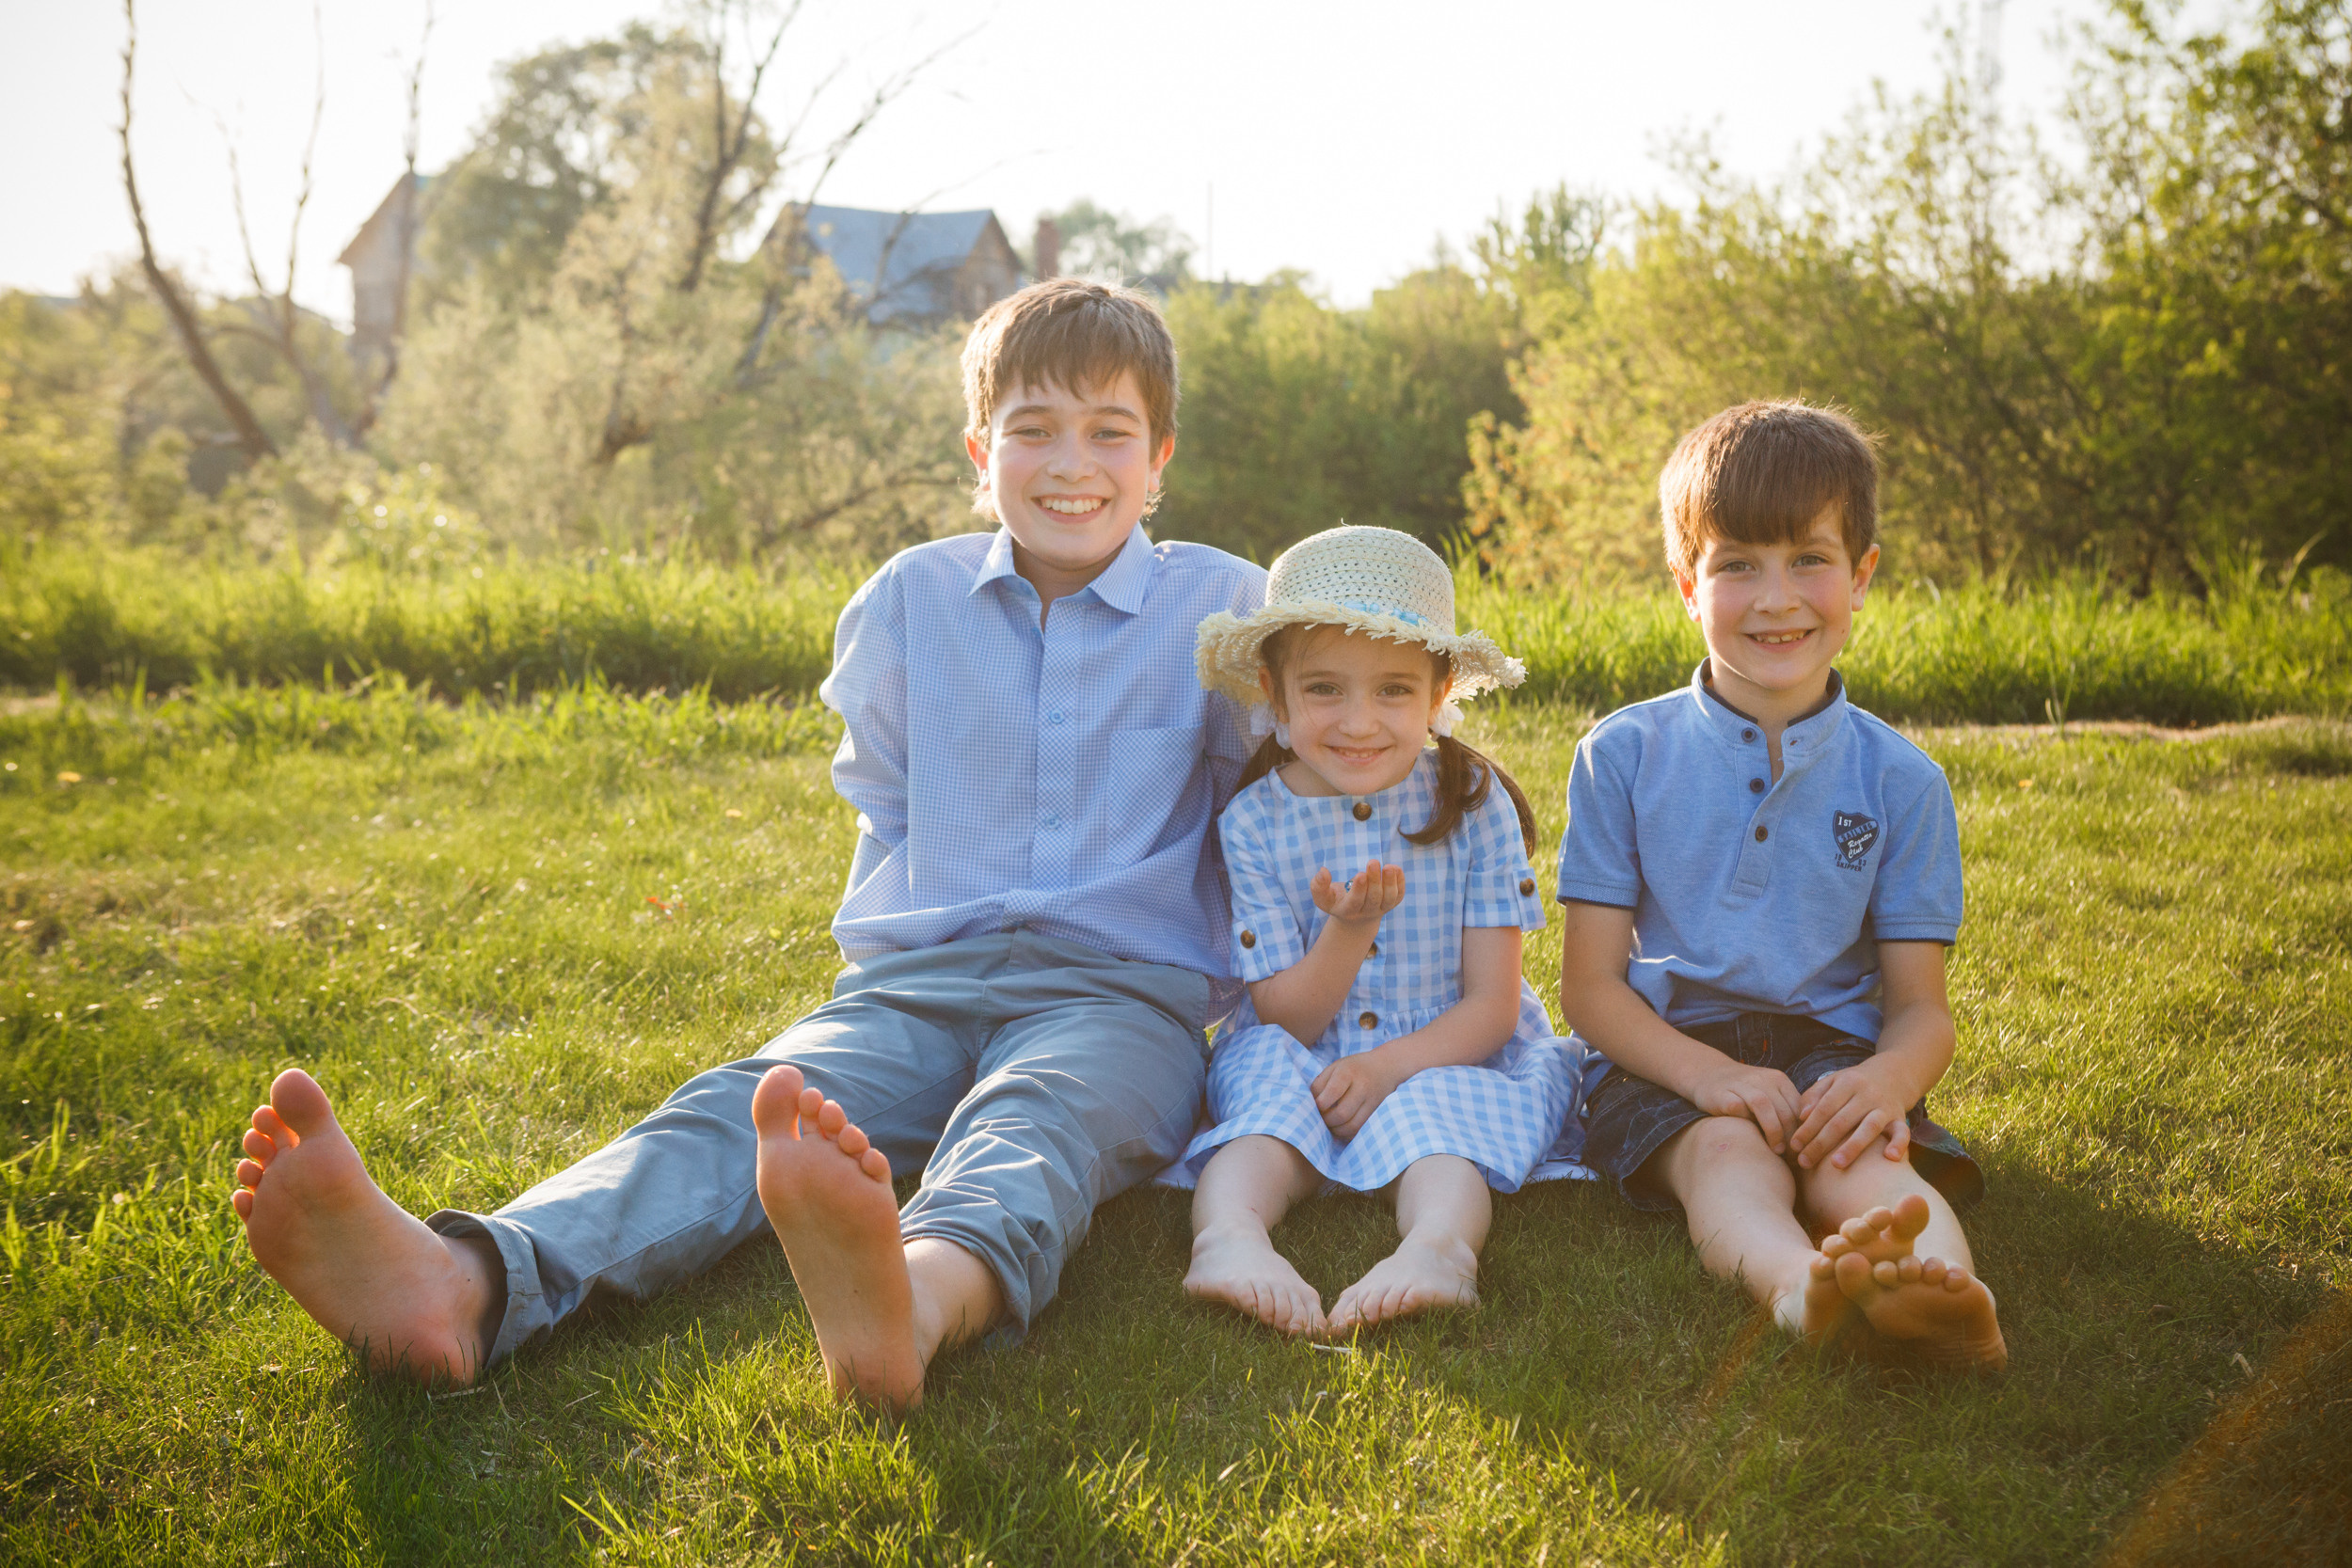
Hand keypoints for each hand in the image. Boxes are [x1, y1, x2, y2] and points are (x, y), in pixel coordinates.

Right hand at [1310, 859, 1404, 931]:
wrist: (1355, 917)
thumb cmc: (1336, 901)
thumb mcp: (1323, 896)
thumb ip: (1318, 885)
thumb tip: (1323, 871)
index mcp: (1348, 910)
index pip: (1355, 902)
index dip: (1359, 889)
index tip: (1360, 874)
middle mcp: (1367, 911)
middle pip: (1374, 898)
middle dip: (1374, 881)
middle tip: (1373, 862)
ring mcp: (1381, 908)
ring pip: (1389, 898)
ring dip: (1390, 883)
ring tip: (1388, 867)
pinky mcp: (1392, 902)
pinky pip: (1399, 895)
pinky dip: (1400, 883)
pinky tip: (1396, 868)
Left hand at [1310, 1049, 1404, 1139]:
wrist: (1386, 1068)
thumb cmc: (1354, 1067)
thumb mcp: (1334, 1067)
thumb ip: (1320, 1084)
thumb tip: (1310, 1106)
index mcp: (1348, 1072)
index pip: (1332, 1093)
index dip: (1320, 1105)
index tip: (1315, 1106)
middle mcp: (1362, 1088)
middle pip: (1342, 1114)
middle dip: (1326, 1121)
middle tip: (1320, 1118)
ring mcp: (1371, 1102)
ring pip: (1351, 1126)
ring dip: (1335, 1130)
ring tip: (1328, 1124)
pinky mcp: (1375, 1113)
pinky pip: (1359, 1130)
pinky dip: (1346, 1133)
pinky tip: (1339, 1127)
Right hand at [1686, 1059, 1802, 1153]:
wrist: (1709, 1073)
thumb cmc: (1746, 1093)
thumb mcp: (1770, 1094)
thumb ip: (1786, 1110)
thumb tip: (1809, 1141)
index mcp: (1779, 1079)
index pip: (1799, 1107)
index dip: (1804, 1131)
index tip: (1805, 1150)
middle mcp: (1762, 1079)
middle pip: (1783, 1108)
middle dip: (1790, 1136)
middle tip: (1793, 1157)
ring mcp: (1740, 1084)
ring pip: (1762, 1104)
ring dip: (1772, 1130)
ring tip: (1776, 1151)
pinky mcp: (1721, 1093)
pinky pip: (1736, 1107)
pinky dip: (1745, 1121)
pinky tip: (1751, 1138)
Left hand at [1790, 1058, 1914, 1169]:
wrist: (1894, 1073)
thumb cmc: (1854, 1083)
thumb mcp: (1833, 1081)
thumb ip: (1814, 1096)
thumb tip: (1801, 1116)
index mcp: (1847, 1083)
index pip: (1823, 1108)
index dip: (1808, 1127)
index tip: (1794, 1146)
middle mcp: (1867, 1094)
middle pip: (1841, 1121)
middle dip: (1821, 1143)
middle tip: (1804, 1162)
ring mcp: (1885, 1107)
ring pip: (1869, 1127)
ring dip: (1852, 1146)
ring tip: (1836, 1165)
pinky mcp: (1900, 1118)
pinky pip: (1903, 1132)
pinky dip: (1899, 1144)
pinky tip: (1889, 1158)